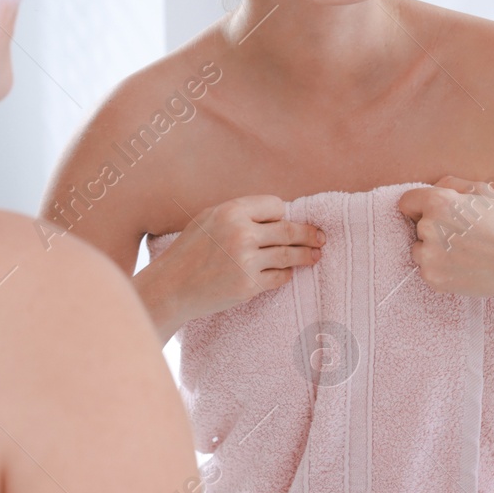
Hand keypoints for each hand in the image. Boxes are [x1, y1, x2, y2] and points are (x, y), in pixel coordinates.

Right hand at [140, 195, 323, 331]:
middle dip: (309, 234)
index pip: (276, 206)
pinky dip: (285, 274)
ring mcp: (246, 261)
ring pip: (289, 255)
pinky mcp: (248, 286)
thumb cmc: (190, 251)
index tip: (284, 222)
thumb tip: (277, 213)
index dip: (282, 214)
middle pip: (289, 229)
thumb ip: (240, 214)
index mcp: (231, 211)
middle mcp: (241, 233)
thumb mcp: (209, 219)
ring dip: (306, 255)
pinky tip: (286, 273)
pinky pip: (279, 277)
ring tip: (316, 256)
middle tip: (322, 237)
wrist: (171, 286)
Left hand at [396, 175, 493, 299]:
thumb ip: (451, 183)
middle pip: (415, 226)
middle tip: (461, 235)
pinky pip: (426, 269)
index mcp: (438, 202)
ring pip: (419, 249)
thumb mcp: (483, 191)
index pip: (406, 202)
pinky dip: (440, 269)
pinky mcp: (432, 278)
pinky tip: (463, 266)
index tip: (432, 213)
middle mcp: (428, 227)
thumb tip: (432, 187)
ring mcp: (428, 256)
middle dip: (433, 229)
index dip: (419, 206)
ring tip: (463, 252)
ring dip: (433, 250)